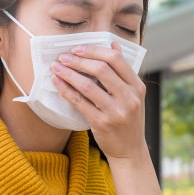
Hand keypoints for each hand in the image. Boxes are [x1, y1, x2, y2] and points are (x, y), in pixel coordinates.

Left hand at [50, 42, 145, 159]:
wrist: (130, 150)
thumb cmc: (128, 119)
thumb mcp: (133, 94)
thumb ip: (123, 70)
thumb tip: (114, 44)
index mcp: (137, 86)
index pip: (116, 59)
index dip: (94, 50)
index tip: (78, 48)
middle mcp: (129, 98)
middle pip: (101, 69)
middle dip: (79, 60)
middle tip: (64, 57)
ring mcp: (116, 112)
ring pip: (87, 85)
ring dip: (69, 73)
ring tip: (56, 67)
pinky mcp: (101, 123)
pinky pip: (79, 102)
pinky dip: (66, 90)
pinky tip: (57, 82)